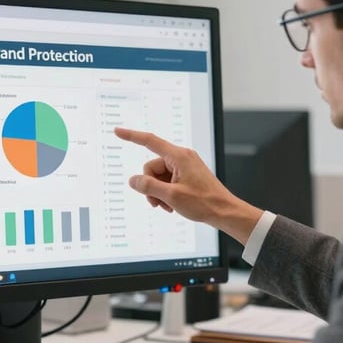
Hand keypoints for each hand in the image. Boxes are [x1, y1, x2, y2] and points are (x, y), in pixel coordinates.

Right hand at [114, 127, 262, 243]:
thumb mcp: (171, 196)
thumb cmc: (204, 202)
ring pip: (158, 177)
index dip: (131, 136)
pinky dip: (166, 194)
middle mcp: (181, 158)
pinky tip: (172, 205)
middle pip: (151, 168)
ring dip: (158, 193)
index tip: (117, 131)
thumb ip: (148, 186)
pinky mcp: (186, 176)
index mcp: (179, 156)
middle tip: (158, 202)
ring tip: (168, 206)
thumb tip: (133, 180)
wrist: (224, 212)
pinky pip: (167, 182)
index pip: (149, 141)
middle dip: (151, 186)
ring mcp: (184, 167)